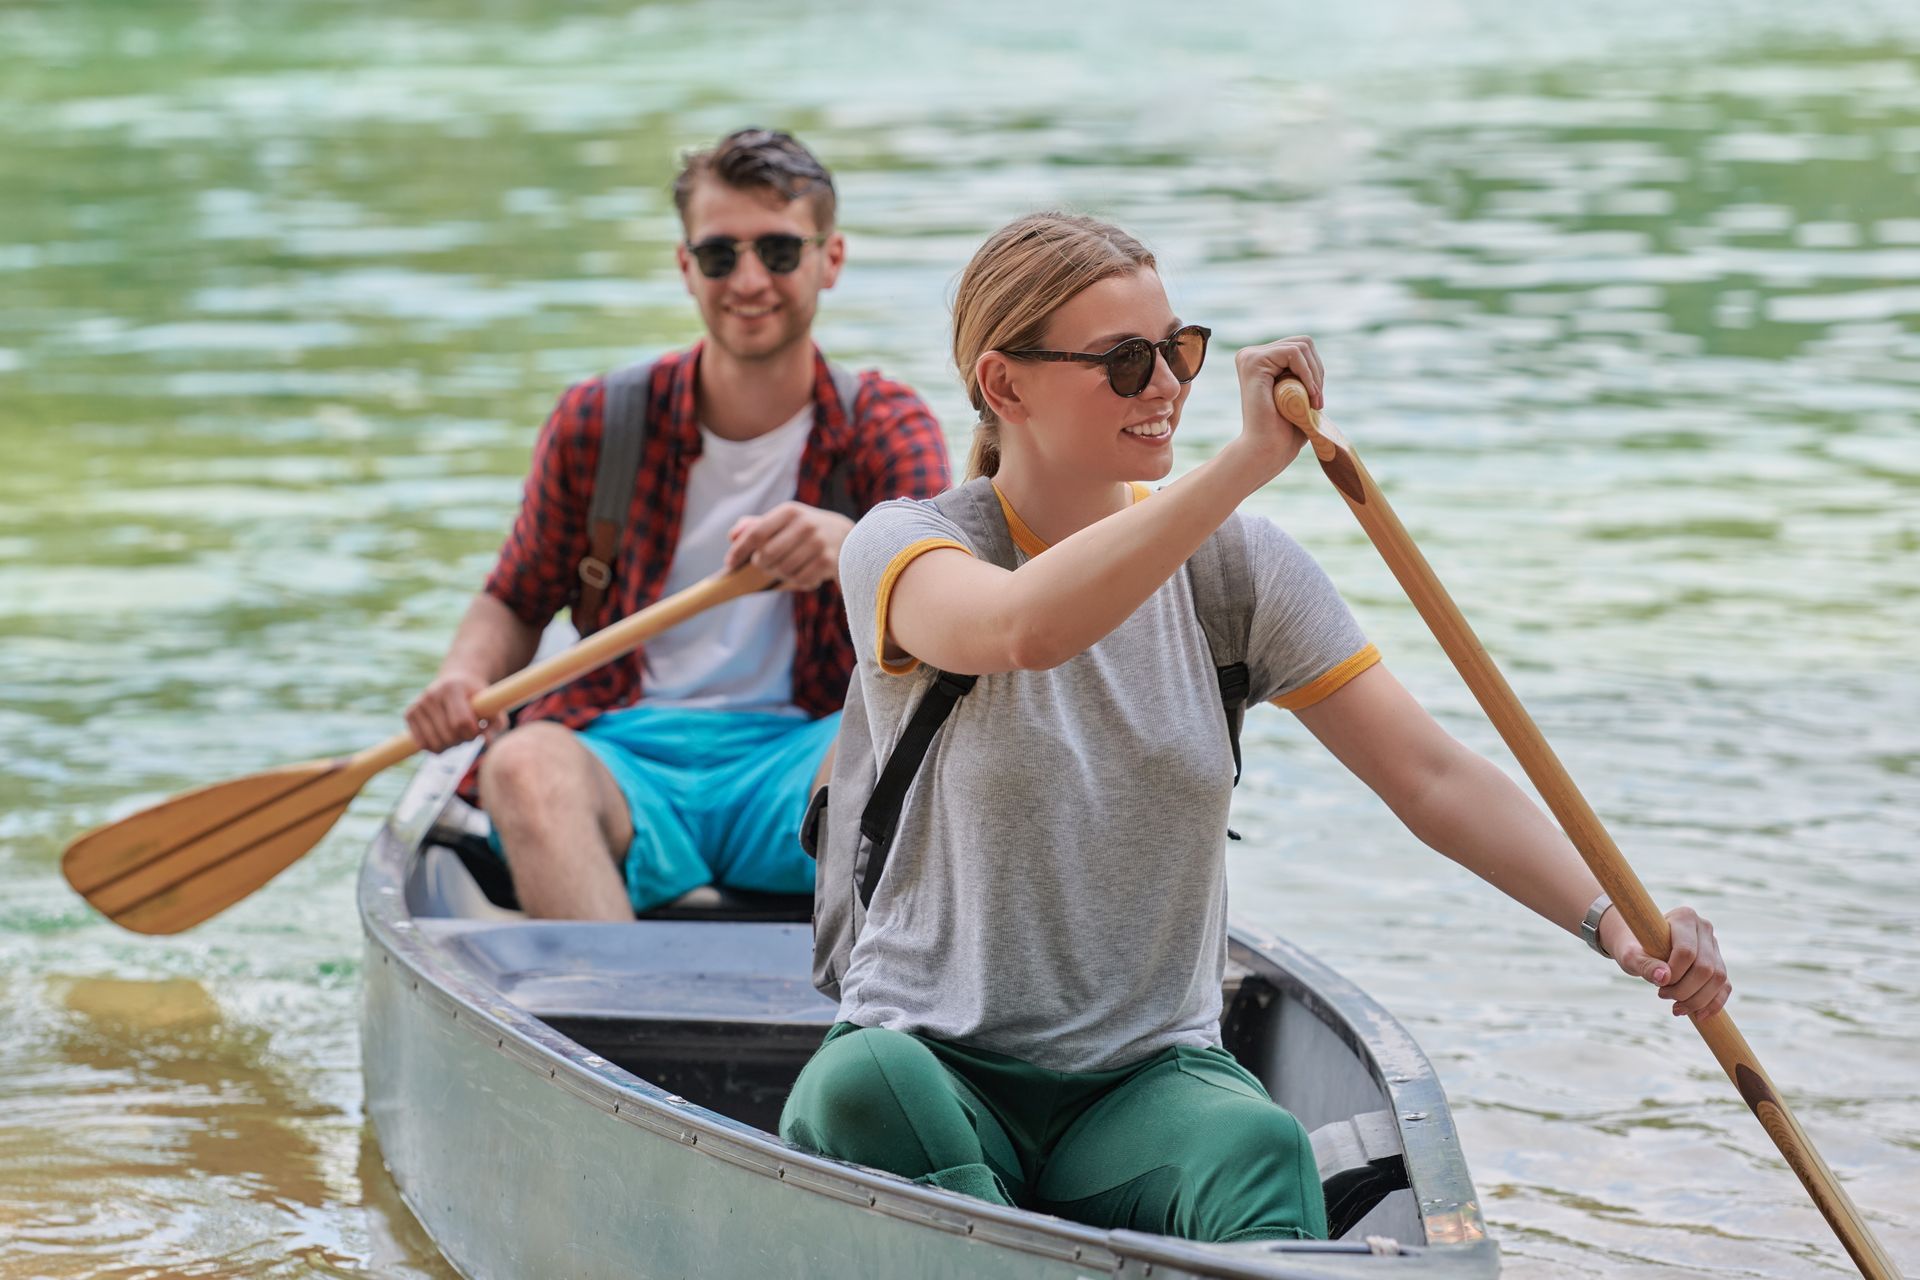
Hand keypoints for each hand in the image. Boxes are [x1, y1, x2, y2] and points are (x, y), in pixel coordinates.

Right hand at [404, 671, 489, 751]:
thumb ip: (495, 723)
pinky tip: (444, 738)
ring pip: (434, 742)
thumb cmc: (477, 698)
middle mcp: (432, 694)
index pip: (461, 722)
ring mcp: (418, 703)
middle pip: (448, 734)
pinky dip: (435, 748)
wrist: (456, 681)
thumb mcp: (491, 705)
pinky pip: (421, 743)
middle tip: (469, 735)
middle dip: (463, 741)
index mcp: (452, 687)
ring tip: (458, 737)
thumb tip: (488, 742)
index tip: (478, 730)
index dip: (472, 733)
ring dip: (449, 747)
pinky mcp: (409, 713)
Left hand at [724, 502, 853, 591]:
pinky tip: (807, 572)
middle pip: (766, 556)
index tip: (729, 564)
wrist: (851, 538)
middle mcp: (804, 524)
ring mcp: (818, 543)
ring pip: (782, 571)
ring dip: (781, 574)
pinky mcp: (828, 562)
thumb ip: (756, 525)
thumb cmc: (807, 530)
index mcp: (789, 511)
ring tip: (789, 567)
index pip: (755, 534)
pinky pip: (800, 580)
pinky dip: (799, 581)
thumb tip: (732, 536)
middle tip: (766, 565)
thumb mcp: (785, 520)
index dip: (739, 551)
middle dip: (761, 565)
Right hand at [1233, 335, 1324, 472]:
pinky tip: (1307, 395)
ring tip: (1312, 401)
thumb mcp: (1298, 396)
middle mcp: (1251, 355)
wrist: (1267, 451)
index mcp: (1261, 361)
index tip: (1317, 401)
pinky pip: (1293, 353)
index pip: (1301, 348)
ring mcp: (1250, 356)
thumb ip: (1301, 375)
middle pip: (1303, 343)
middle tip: (1317, 402)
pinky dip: (1307, 374)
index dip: (1316, 371)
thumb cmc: (1284, 431)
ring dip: (1315, 375)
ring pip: (1301, 346)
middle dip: (1318, 371)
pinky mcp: (1253, 361)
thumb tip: (1315, 359)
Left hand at [1603, 904, 1731, 1021]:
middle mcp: (1704, 929)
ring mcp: (1714, 946)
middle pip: (1705, 968)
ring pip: (1718, 979)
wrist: (1640, 947)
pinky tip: (1697, 1015)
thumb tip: (1663, 978)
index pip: (1686, 951)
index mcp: (1684, 917)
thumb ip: (1644, 964)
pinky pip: (1725, 987)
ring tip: (1676, 1008)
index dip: (1675, 974)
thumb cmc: (1634, 948)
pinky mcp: (1719, 963)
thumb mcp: (1630, 955)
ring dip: (1698, 1000)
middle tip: (1663, 996)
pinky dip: (1713, 1004)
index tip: (1658, 985)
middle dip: (1685, 990)